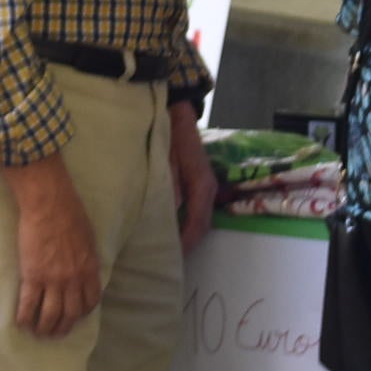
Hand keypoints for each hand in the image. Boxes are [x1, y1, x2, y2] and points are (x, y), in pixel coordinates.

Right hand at [2, 156, 103, 337]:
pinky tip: (21, 323)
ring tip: (38, 332)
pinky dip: (25, 318)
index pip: (90, 300)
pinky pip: (28, 305)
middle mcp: (74, 280)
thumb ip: (87, 259)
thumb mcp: (88, 240)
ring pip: (50, 315)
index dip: (83, 312)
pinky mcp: (32, 277)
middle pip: (70, 313)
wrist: (50, 205)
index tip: (76, 316)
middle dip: (63, 327)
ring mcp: (53, 280)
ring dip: (44, 328)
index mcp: (89, 270)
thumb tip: (84, 269)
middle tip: (55, 332)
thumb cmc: (70, 215)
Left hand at [170, 102, 214, 252]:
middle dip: (185, 244)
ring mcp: (202, 187)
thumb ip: (168, 185)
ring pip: (197, 219)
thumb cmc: (169, 133)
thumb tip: (167, 212)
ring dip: (184, 234)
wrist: (177, 112)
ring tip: (163, 247)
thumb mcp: (165, 158)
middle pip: (200, 225)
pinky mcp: (194, 184)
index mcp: (202, 185)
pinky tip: (165, 227)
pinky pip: (191, 210)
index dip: (186, 243)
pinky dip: (181, 222)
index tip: (171, 258)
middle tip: (164, 259)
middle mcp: (206, 189)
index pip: (198, 223)